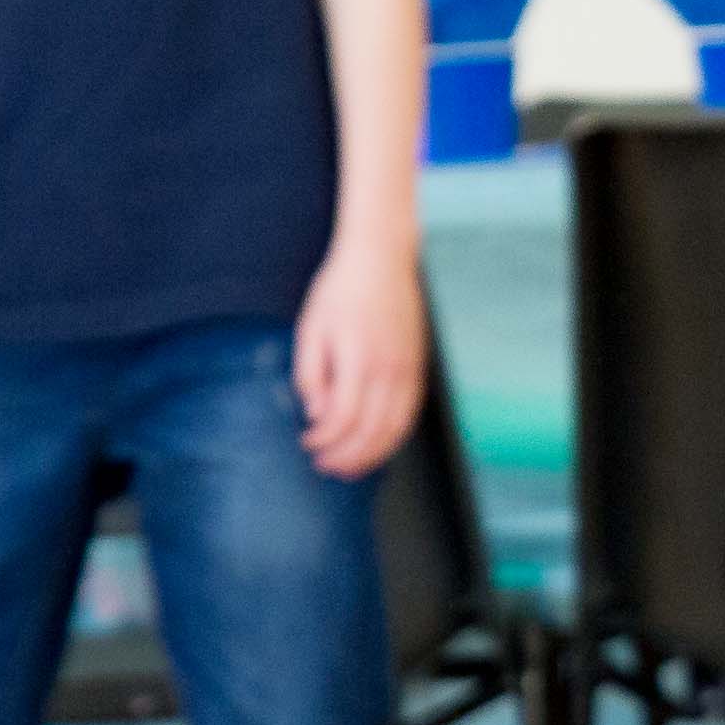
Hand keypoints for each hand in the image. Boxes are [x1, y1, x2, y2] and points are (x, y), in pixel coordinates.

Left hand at [295, 233, 426, 480]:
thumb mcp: (310, 328)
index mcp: (358, 359)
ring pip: (395, 429)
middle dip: (345, 457)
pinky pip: (409, 414)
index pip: (343, 419)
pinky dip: (393, 438)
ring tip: (348, 466)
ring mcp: (407, 370)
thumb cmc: (340, 290)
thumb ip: (310, 374)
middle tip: (324, 465)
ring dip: (371, 455)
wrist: (381, 258)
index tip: (307, 443)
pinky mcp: (417, 367)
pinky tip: (376, 444)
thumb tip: (316, 414)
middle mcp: (388, 369)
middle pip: (371, 432)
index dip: (324, 440)